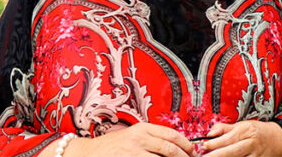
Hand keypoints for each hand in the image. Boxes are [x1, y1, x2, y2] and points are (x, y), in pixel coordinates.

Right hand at [64, 123, 195, 156]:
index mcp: (143, 128)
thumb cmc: (111, 146)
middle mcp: (139, 138)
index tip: (194, 152)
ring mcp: (133, 152)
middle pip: (171, 149)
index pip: (173, 135)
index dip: (187, 145)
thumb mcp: (133, 135)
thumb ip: (152, 138)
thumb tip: (175, 147)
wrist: (87, 153)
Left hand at [198, 120, 281, 156]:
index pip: (228, 138)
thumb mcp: (243, 125)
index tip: (204, 145)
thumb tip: (210, 132)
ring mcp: (256, 155)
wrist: (279, 139)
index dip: (214, 143)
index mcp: (247, 131)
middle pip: (232, 151)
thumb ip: (225, 129)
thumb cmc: (258, 132)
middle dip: (217, 155)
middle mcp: (252, 143)